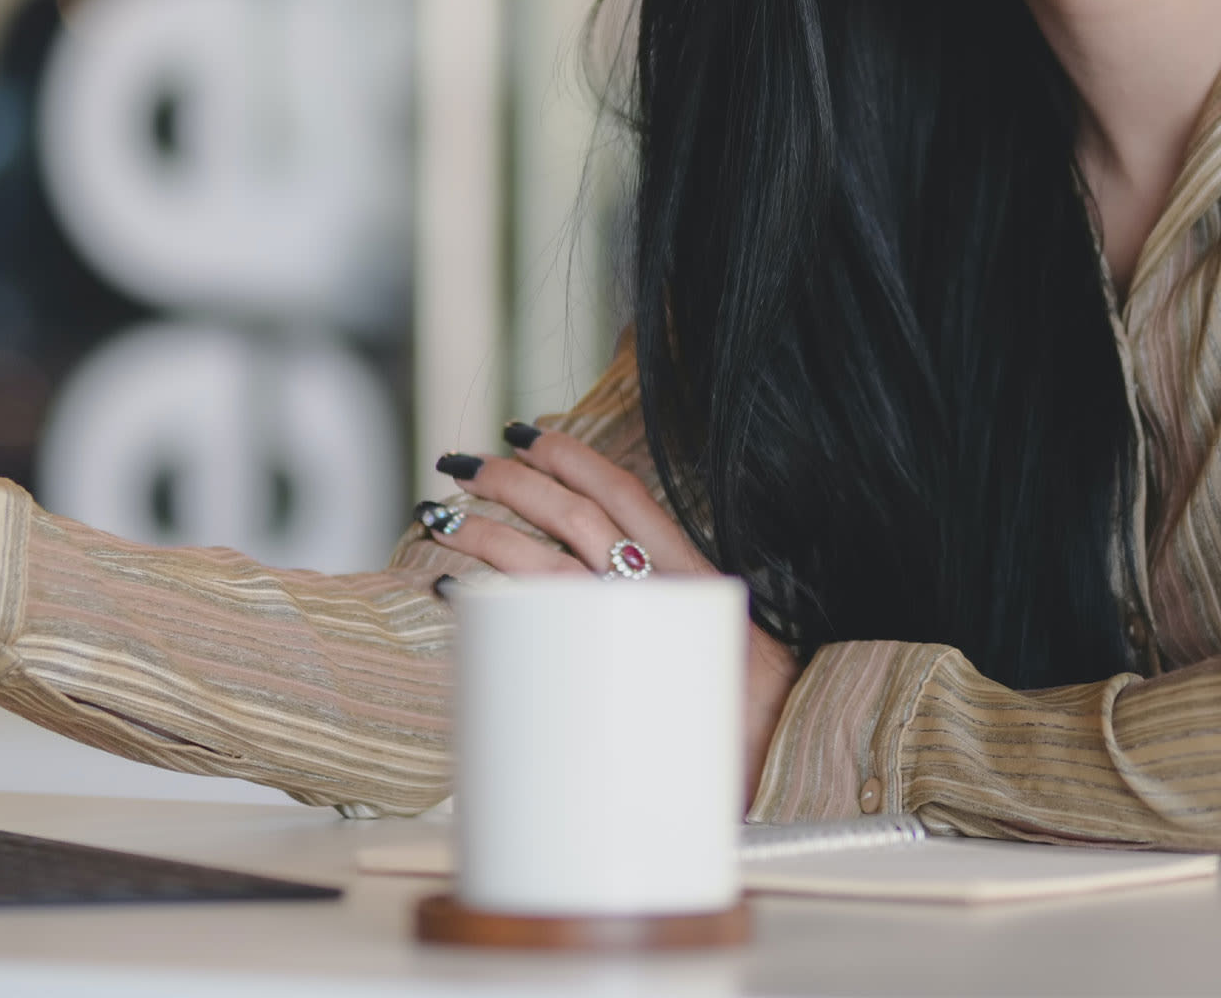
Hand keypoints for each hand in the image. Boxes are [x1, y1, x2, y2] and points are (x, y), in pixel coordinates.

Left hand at [421, 423, 799, 810]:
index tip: (526, 431)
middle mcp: (665, 598)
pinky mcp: (603, 687)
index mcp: (693, 578)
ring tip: (437, 518)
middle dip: (513, 481)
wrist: (783, 789)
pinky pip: (529, 632)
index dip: (574, 456)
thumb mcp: (716, 642)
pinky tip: (444, 587)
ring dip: (483, 533)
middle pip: (576, 518)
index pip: (627, 494)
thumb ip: (665, 605)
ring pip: (544, 566)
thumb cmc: (743, 719)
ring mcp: (634, 641)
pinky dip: (482, 602)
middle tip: (461, 462)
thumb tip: (599, 575)